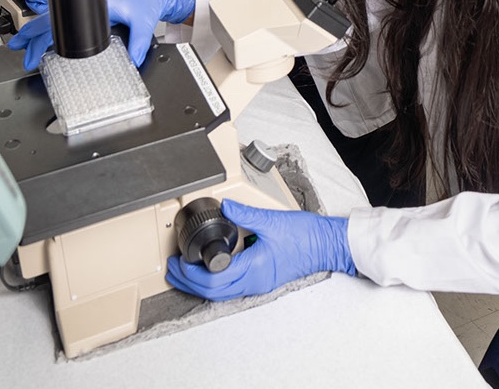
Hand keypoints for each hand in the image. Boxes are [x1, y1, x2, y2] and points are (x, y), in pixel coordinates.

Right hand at [7, 0, 195, 69]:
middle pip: (53, 16)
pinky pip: (67, 18)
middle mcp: (90, 0)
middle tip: (18, 51)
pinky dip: (53, 29)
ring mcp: (90, 4)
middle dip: (32, 35)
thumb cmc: (149, 0)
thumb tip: (133, 62)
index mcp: (98, 1)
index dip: (42, 33)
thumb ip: (139, 44)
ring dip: (40, 32)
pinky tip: (47, 41)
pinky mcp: (93, 8)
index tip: (30, 49)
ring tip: (25, 47)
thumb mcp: (145, 23)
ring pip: (57, 16)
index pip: (61, 16)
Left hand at [165, 200, 354, 300]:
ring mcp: (258, 284)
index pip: (213, 279)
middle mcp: (253, 282)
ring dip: (199, 285)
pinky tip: (209, 270)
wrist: (325, 245)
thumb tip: (224, 205)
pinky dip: (214, 282)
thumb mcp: (272, 219)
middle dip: (188, 282)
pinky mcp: (261, 280)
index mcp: (254, 269)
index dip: (191, 273)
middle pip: (212, 292)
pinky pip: (231, 288)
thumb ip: (245, 212)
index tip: (178, 261)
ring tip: (184, 271)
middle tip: (172, 269)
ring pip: (220, 293)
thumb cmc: (305, 235)